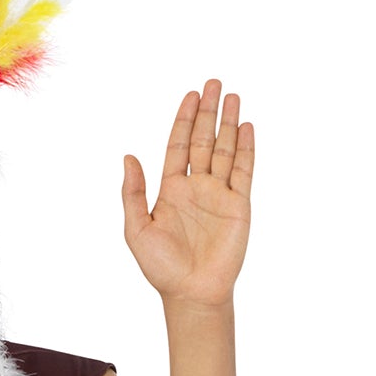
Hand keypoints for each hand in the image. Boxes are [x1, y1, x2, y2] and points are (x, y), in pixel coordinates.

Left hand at [121, 79, 252, 312]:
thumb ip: (133, 192)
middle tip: (214, 83)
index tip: (191, 95)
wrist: (192, 293)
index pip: (179, 145)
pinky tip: (247, 127)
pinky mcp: (239, 205)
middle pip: (203, 140)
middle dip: (208, 112)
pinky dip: (246, 149)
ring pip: (225, 150)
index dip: (184, 119)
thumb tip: (128, 157)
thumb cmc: (161, 267)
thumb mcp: (137, 229)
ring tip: (232, 96)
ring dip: (229, 124)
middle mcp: (197, 187)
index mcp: (172, 190)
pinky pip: (244, 171)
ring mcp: (220, 195)